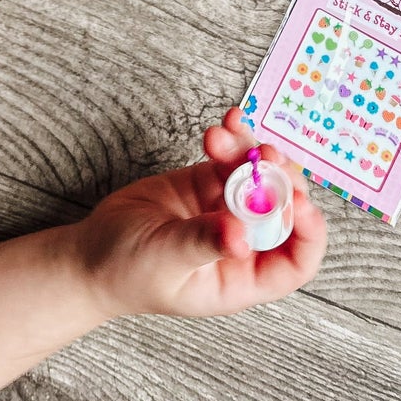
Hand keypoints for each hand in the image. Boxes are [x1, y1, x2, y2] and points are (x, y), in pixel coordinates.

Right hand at [72, 109, 326, 319]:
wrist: (93, 251)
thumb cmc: (129, 273)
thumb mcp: (167, 261)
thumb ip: (203, 243)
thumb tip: (241, 237)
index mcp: (242, 278)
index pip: (295, 261)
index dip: (308, 233)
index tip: (300, 203)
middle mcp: (244, 243)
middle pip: (284, 208)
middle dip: (280, 179)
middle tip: (264, 156)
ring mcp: (227, 208)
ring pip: (259, 175)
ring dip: (250, 151)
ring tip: (227, 134)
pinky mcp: (207, 182)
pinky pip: (232, 158)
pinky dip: (232, 138)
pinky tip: (225, 123)